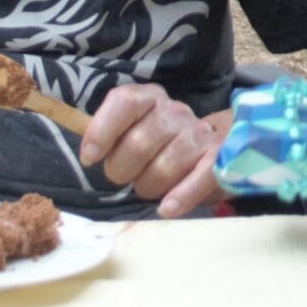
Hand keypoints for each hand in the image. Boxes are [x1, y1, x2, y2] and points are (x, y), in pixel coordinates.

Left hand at [80, 83, 225, 217]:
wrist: (212, 153)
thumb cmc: (160, 146)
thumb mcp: (133, 132)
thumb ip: (108, 136)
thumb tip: (87, 153)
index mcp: (149, 99)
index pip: (124, 101)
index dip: (102, 130)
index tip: (90, 157)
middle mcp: (174, 110)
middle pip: (138, 143)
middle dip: (122, 171)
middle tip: (126, 178)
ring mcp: (199, 133)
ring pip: (163, 168)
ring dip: (148, 187)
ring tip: (150, 187)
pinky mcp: (219, 157)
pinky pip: (199, 178)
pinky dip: (181, 196)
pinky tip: (168, 208)